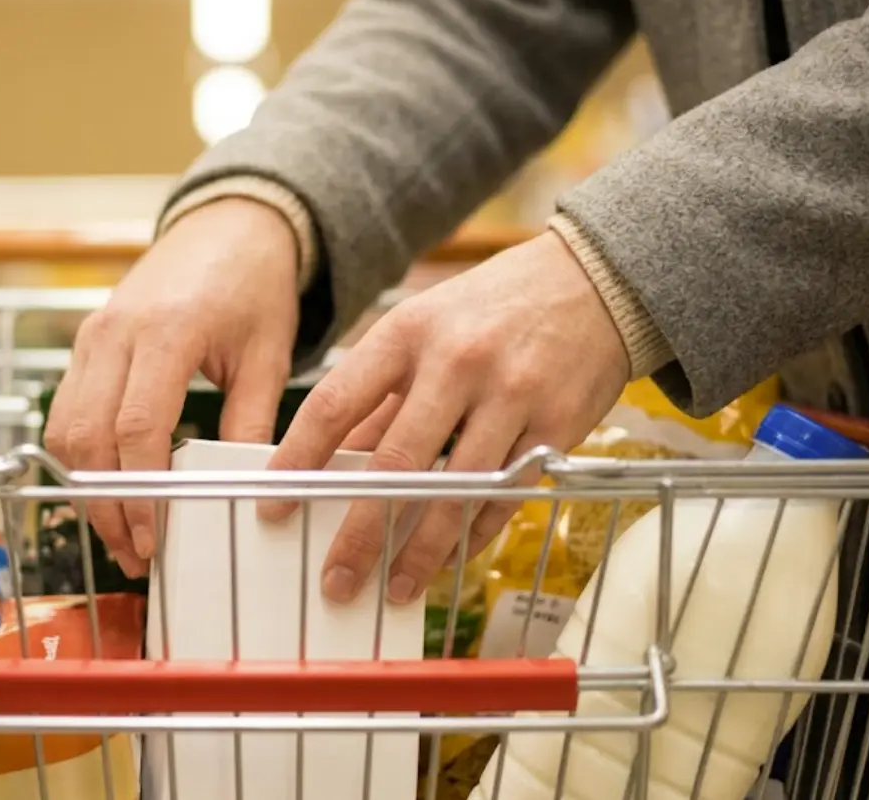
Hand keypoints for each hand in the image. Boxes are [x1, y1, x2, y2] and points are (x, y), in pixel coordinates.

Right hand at [45, 198, 300, 576]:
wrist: (227, 227)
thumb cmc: (253, 287)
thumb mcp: (268, 356)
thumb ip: (250, 423)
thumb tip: (242, 493)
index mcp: (167, 331)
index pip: (136, 426)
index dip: (140, 490)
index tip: (155, 537)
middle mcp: (116, 332)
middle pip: (88, 436)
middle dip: (107, 504)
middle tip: (136, 553)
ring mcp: (92, 336)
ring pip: (65, 428)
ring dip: (85, 487)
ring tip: (121, 532)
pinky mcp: (85, 343)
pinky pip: (66, 410)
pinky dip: (80, 456)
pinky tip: (110, 487)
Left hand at [261, 232, 629, 603]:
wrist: (594, 280)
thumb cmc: (492, 307)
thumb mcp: (424, 327)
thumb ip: (380, 394)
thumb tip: (332, 460)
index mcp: (407, 333)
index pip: (336, 405)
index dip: (299, 460)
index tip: (275, 505)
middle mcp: (456, 363)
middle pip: (393, 465)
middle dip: (359, 532)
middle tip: (336, 578)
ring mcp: (511, 396)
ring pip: (453, 493)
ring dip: (419, 552)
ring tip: (393, 587)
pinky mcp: (557, 426)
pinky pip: (504, 498)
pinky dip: (473, 537)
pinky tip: (449, 561)